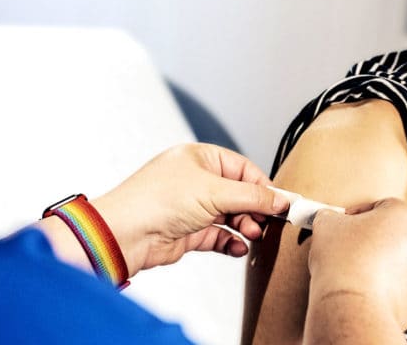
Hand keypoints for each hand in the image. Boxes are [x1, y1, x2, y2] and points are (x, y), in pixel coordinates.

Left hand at [39, 143, 288, 277]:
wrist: (123, 234)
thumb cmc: (156, 201)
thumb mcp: (214, 191)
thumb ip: (252, 196)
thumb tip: (280, 199)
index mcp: (200, 158)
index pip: (243, 169)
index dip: (264, 187)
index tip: (282, 202)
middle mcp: (196, 180)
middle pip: (239, 194)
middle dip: (255, 210)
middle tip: (267, 222)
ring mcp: (191, 207)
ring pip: (230, 216)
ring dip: (245, 227)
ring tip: (252, 235)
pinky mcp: (188, 232)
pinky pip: (218, 236)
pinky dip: (231, 242)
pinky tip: (239, 248)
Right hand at [307, 199, 406, 330]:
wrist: (353, 308)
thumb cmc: (342, 262)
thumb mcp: (326, 225)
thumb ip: (332, 216)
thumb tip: (330, 219)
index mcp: (403, 215)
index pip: (381, 206)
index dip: (360, 214)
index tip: (345, 226)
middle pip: (396, 231)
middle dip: (376, 237)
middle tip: (353, 248)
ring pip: (403, 258)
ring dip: (385, 260)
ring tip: (360, 271)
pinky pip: (406, 283)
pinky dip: (391, 284)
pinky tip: (370, 288)